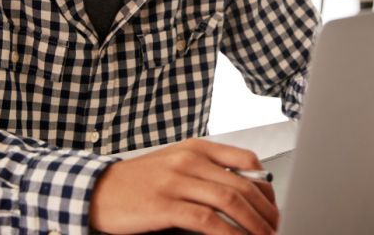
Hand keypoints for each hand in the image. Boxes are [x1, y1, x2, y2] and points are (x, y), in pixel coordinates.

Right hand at [89, 138, 277, 234]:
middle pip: (244, 184)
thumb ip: (206, 172)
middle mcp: (190, 160)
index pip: (247, 159)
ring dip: (254, 225)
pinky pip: (207, 221)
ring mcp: (177, 181)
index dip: (267, 186)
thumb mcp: (175, 166)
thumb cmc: (137, 181)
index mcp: (196, 148)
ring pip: (231, 201)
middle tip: (276, 227)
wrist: (96, 189)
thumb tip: (244, 190)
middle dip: (267, 211)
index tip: (274, 206)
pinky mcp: (165, 205)